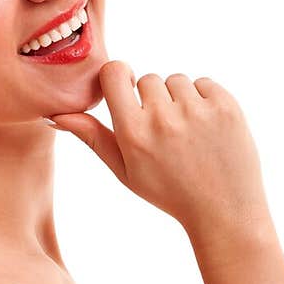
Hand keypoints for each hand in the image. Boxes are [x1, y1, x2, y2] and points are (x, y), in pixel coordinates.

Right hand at [48, 61, 271, 233]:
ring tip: (188, 134)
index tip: (128, 92)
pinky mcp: (225, 106)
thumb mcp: (126, 172)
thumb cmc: (169, 192)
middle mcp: (163, 119)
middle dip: (154, 99)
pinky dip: (205, 101)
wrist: (223, 210)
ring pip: (177, 80)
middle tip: (165, 134)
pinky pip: (204, 83)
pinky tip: (207, 130)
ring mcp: (197, 111)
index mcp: (134, 134)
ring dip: (180, 100)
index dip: (119, 78)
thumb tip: (58, 114)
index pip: (114, 73)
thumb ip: (94, 138)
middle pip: (148, 79)